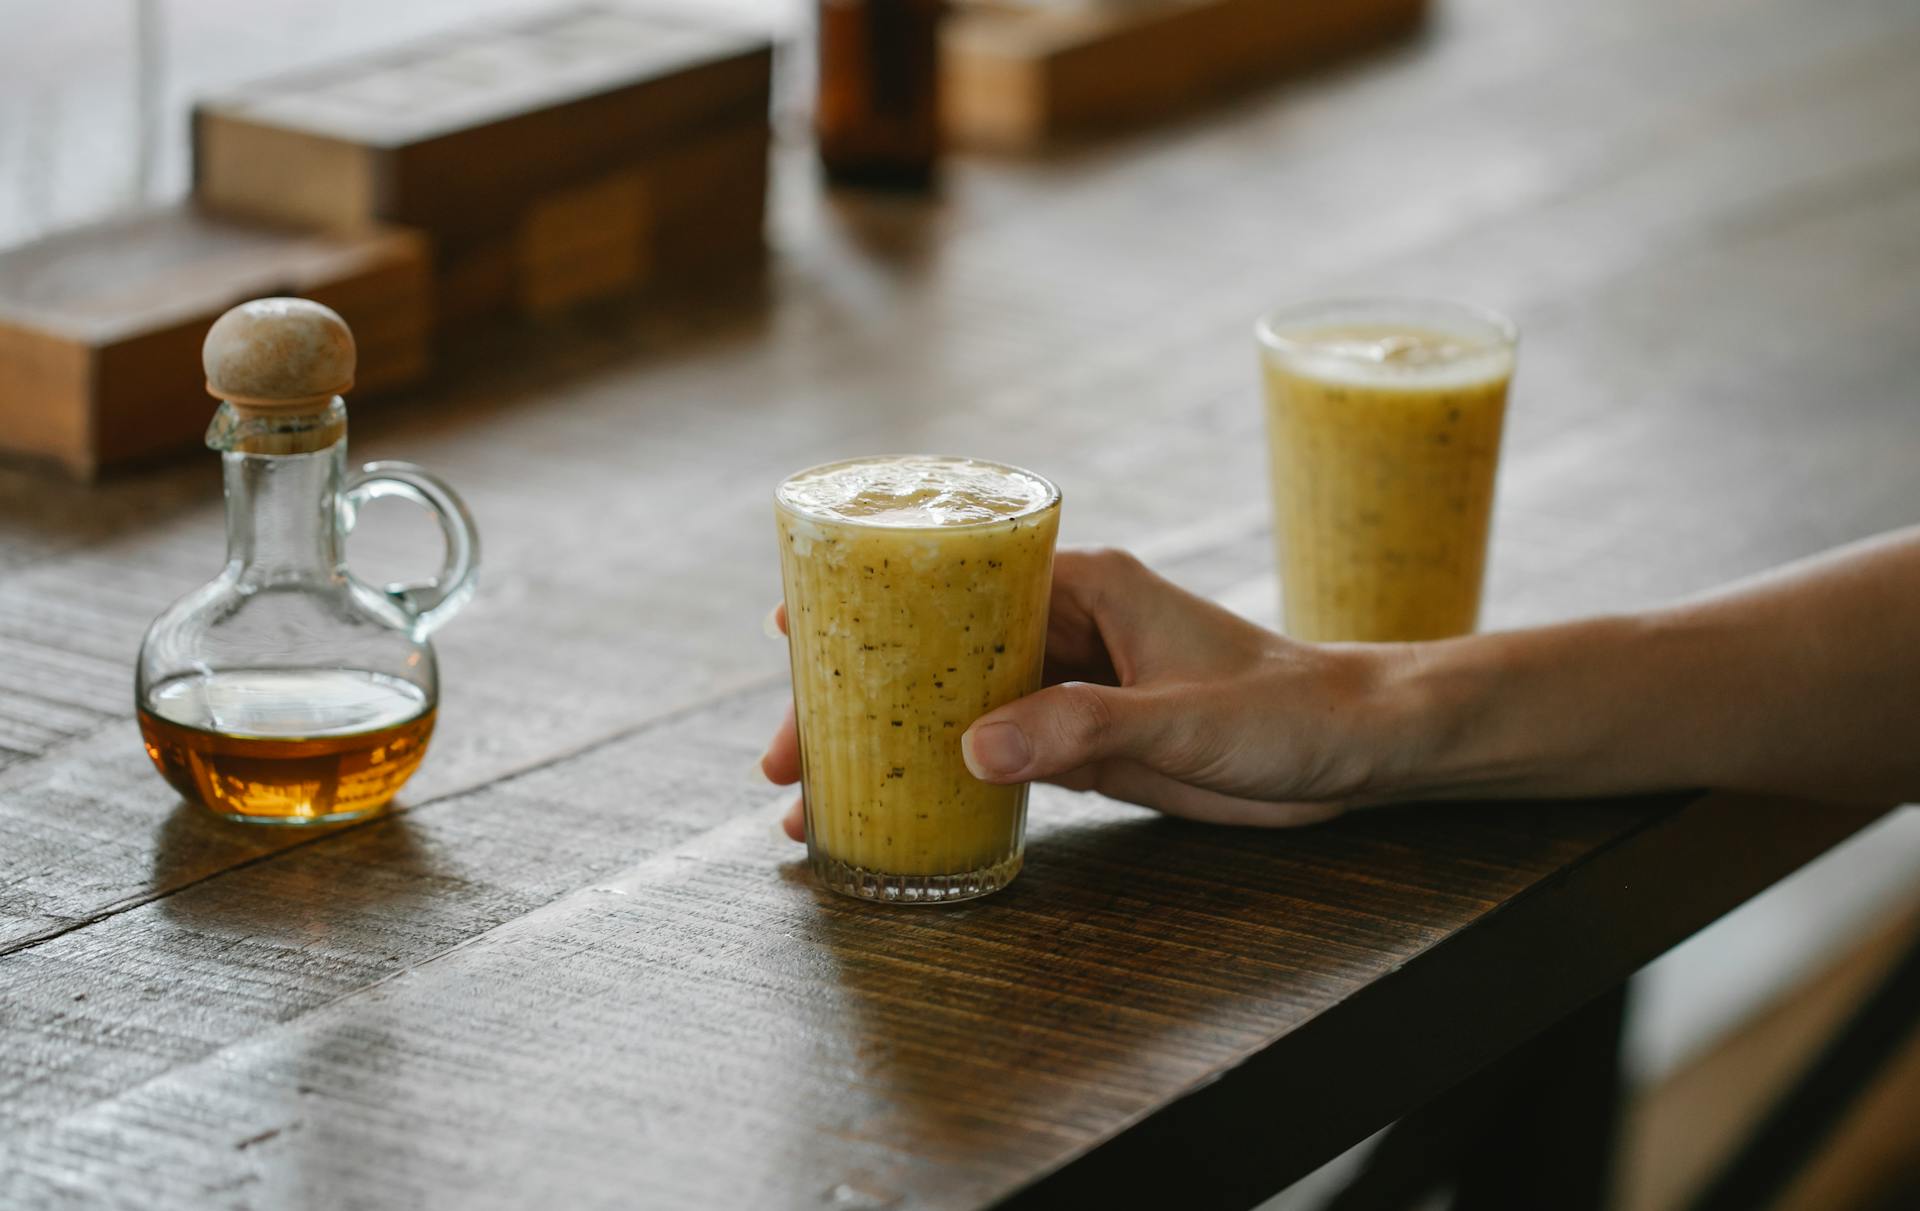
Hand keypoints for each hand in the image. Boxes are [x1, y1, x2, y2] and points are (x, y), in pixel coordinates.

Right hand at [763, 548, 1399, 839]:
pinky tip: (897, 811)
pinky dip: (942, 778)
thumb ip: (1084, 728)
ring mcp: (1072, 687)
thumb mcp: (1186, 718)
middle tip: (784, 760)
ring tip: (816, 802)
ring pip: (954, 705)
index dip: (867, 609)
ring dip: (889, 745)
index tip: (788, 631)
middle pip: (933, 651)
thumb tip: (972, 748)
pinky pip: (995, 753)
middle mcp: (1067, 629)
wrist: (1360, 752)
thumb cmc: (1291, 710)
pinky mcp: (1086, 742)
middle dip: (856, 699)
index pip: (952, 584)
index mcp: (1084, 587)